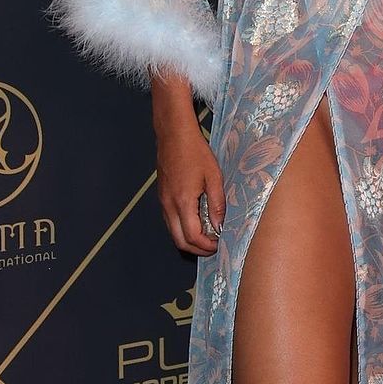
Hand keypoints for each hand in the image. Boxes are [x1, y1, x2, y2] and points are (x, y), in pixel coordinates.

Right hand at [156, 118, 225, 255]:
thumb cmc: (194, 152)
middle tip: (212, 246)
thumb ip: (217, 204)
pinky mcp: (162, 196)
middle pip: (179, 240)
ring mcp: (163, 201)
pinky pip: (170, 221)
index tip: (219, 244)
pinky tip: (197, 221)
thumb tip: (220, 225)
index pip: (192, 236)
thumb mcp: (213, 176)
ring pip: (172, 232)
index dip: (206, 246)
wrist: (173, 134)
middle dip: (196, 249)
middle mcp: (169, 205)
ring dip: (188, 239)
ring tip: (207, 235)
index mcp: (183, 201)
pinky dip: (182, 228)